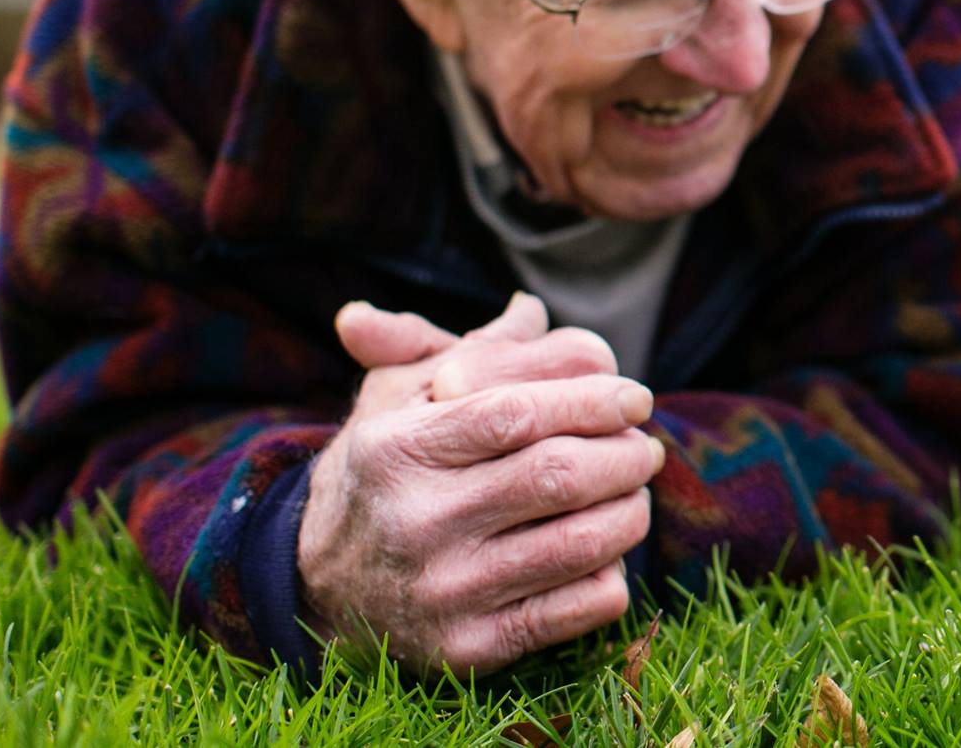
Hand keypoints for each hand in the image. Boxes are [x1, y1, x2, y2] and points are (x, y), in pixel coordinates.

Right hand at [298, 294, 664, 673]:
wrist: (315, 587)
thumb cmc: (382, 474)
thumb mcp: (398, 400)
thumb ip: (464, 348)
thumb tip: (530, 310)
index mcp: (397, 449)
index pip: (517, 412)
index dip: (590, 399)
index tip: (634, 397)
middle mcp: (415, 522)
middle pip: (559, 476)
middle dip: (624, 455)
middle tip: (645, 447)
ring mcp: (442, 592)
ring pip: (580, 544)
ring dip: (630, 512)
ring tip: (635, 493)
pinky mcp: (467, 650)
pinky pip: (576, 610)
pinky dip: (612, 575)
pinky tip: (606, 554)